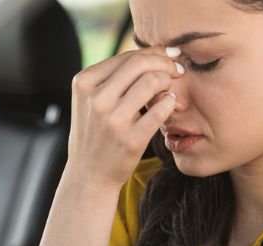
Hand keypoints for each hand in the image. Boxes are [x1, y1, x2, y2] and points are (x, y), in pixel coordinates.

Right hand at [66, 46, 182, 189]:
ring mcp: (112, 120)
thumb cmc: (96, 133)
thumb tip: (157, 53)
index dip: (154, 53)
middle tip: (178, 70)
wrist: (89, 175)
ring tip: (171, 89)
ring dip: (168, 82)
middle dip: (165, 63)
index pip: (127, 57)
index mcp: (84, 83)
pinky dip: (170, 102)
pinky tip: (170, 104)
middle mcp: (96, 99)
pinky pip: (161, 109)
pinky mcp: (130, 139)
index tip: (169, 57)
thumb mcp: (92, 100)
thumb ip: (115, 77)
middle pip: (140, 63)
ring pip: (152, 82)